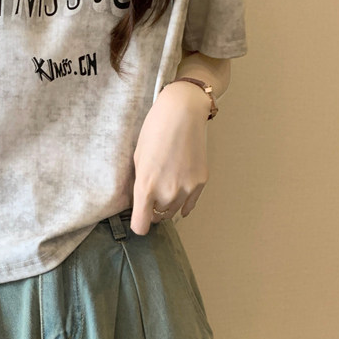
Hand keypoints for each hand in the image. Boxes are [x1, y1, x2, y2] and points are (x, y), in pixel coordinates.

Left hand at [130, 82, 210, 235]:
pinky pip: (189, 204)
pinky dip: (183, 202)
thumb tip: (140, 201)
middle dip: (152, 210)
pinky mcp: (201, 183)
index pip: (141, 225)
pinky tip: (179, 190)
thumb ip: (139, 184)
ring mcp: (186, 188)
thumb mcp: (138, 158)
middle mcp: (167, 192)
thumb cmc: (155, 131)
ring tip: (164, 186)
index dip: (138, 224)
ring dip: (167, 205)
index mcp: (146, 186)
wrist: (182, 113)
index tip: (139, 218)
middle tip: (151, 195)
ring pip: (174, 212)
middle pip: (158, 217)